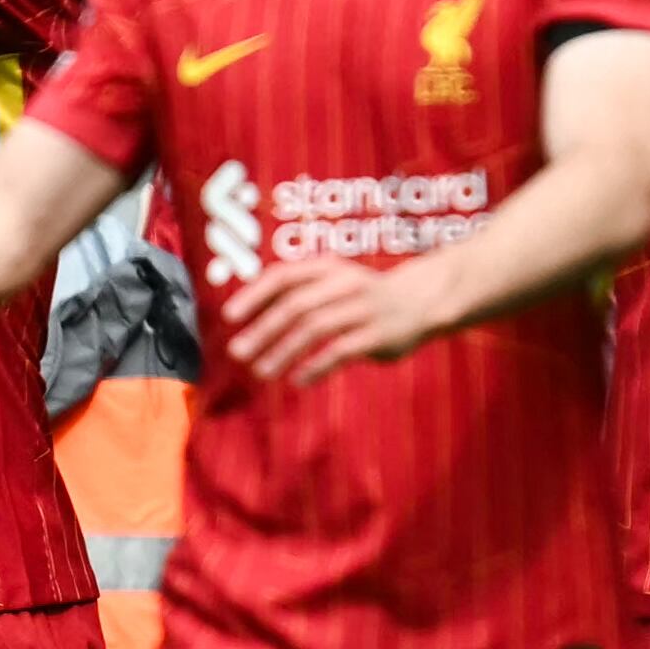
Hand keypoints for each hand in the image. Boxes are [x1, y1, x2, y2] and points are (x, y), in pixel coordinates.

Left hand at [220, 256, 448, 380]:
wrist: (420, 301)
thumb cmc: (361, 294)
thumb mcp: (331, 281)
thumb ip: (296, 291)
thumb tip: (247, 308)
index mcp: (327, 268)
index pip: (283, 276)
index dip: (254, 295)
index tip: (229, 317)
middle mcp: (343, 284)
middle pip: (295, 306)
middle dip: (263, 329)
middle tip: (237, 351)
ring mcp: (362, 309)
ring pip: (315, 329)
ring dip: (283, 351)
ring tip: (260, 371)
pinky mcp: (378, 336)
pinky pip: (340, 351)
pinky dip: (316, 366)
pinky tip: (297, 380)